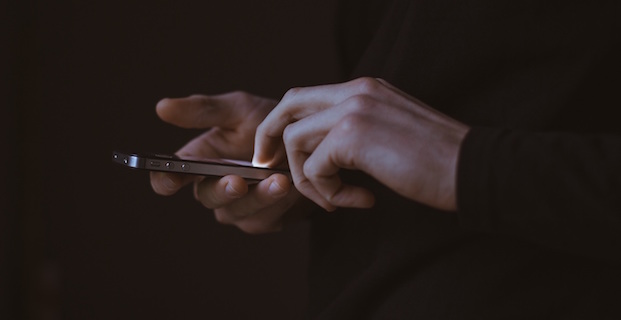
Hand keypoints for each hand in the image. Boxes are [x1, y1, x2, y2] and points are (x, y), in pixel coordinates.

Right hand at [150, 92, 301, 233]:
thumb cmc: (269, 122)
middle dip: (222, 190)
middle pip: (207, 197)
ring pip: (238, 211)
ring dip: (259, 198)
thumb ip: (204, 110)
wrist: (311, 141)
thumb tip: (162, 107)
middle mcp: (214, 188)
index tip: (171, 178)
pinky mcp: (264, 220)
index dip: (165, 180)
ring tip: (279, 180)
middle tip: (238, 181)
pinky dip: (279, 203)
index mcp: (199, 161)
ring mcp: (239, 208)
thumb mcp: (239, 109)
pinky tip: (293, 187)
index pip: (169, 177)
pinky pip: (266, 218)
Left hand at [253, 78, 469, 211]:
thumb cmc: (437, 160)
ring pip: (295, 140)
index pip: (305, 96)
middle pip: (288, 105)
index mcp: (365, 88)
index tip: (277, 153)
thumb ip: (356, 131)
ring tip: (335, 199)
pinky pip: (315, 168)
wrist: (472, 169)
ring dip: (307, 178)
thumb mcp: (390, 132)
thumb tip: (323, 153)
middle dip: (270, 138)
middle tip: (268, 166)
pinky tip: (358, 201)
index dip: (284, 124)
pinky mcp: (353, 135)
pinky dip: (327, 193)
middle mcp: (356, 91)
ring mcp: (353, 109)